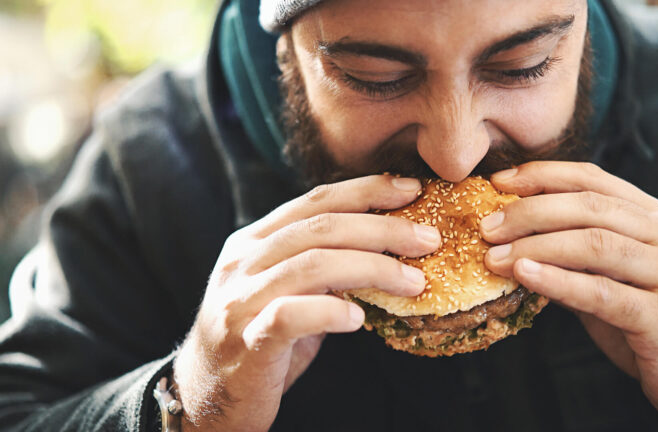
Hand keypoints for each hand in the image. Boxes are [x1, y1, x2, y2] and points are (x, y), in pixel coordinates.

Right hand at [173, 175, 438, 430]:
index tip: (411, 189)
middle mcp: (243, 262)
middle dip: (383, 228)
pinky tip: (358, 320)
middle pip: (322, 227)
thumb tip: (387, 249)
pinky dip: (330, 313)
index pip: (316, 201)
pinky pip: (291, 316)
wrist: (205, 398)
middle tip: (428, 239)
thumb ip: (321, 266)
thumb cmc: (258, 340)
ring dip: (373, 269)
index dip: (367, 191)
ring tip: (414, 282)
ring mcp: (239, 300)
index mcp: (253, 241)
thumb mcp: (287, 291)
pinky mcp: (244, 341)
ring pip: (313, 265)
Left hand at [479, 162, 657, 431]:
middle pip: (589, 207)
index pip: (594, 179)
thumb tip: (510, 240)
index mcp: (655, 217)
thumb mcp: (611, 278)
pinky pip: (603, 292)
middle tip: (487, 227)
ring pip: (595, 244)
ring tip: (495, 256)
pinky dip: (558, 281)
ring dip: (536, 246)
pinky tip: (525, 276)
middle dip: (530, 212)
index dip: (542, 176)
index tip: (498, 184)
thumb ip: (573, 256)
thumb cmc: (649, 321)